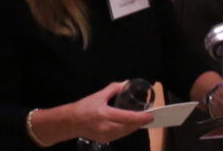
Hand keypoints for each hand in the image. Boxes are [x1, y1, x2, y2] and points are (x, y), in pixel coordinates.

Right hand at [34, 81, 156, 145]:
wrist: (72, 122)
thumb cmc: (84, 107)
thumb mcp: (98, 95)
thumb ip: (113, 89)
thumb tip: (125, 83)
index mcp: (105, 114)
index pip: (128, 117)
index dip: (141, 118)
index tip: (150, 115)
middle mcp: (107, 126)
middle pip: (129, 127)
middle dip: (140, 122)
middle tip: (148, 117)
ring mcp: (107, 135)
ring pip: (126, 132)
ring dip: (134, 127)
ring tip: (141, 120)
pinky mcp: (106, 140)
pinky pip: (120, 135)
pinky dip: (127, 130)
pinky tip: (129, 125)